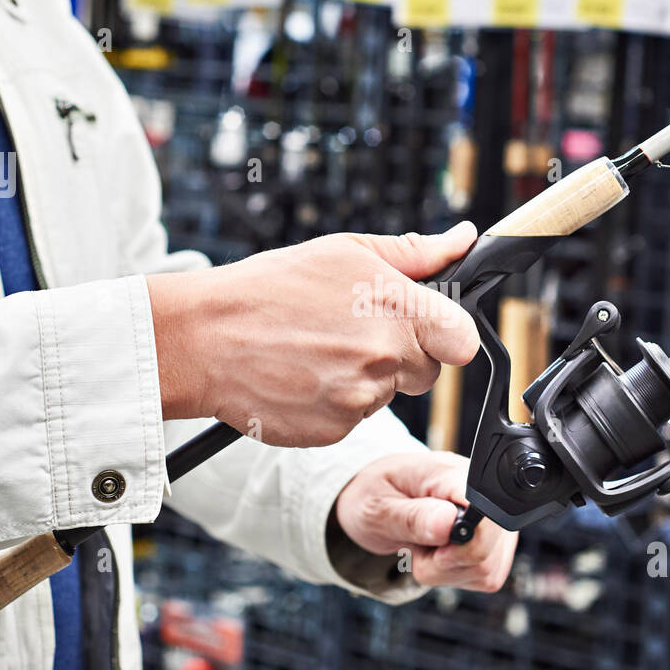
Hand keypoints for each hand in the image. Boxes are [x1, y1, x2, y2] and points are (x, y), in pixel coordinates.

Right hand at [147, 224, 479, 446]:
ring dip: (365, 379)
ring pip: (388, 395)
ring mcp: (361, 398)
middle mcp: (384, 356)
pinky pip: (355, 419)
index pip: (462, 340)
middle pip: (427, 370)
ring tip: (318, 351)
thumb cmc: (270, 289)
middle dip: (401, 355)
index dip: (448, 334)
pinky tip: (304, 377)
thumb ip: (414, 252)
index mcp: (396, 307)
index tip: (428, 329)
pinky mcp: (336, 430)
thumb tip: (463, 239)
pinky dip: (336, 402)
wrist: (205, 338)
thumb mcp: (345, 252)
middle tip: (352, 333)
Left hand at [334, 451, 517, 592]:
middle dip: (443, 561)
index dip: (463, 537)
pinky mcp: (495, 548)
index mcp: (454, 475)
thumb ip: (413, 516)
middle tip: (417, 542)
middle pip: (485, 551)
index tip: (433, 540)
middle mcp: (485, 496)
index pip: (487, 511)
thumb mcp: (378, 507)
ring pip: (485, 570)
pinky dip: (454, 575)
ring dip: (445, 570)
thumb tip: (448, 523)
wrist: (381, 499)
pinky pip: (484, 578)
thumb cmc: (377, 496)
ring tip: (424, 544)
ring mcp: (494, 524)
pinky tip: (438, 553)